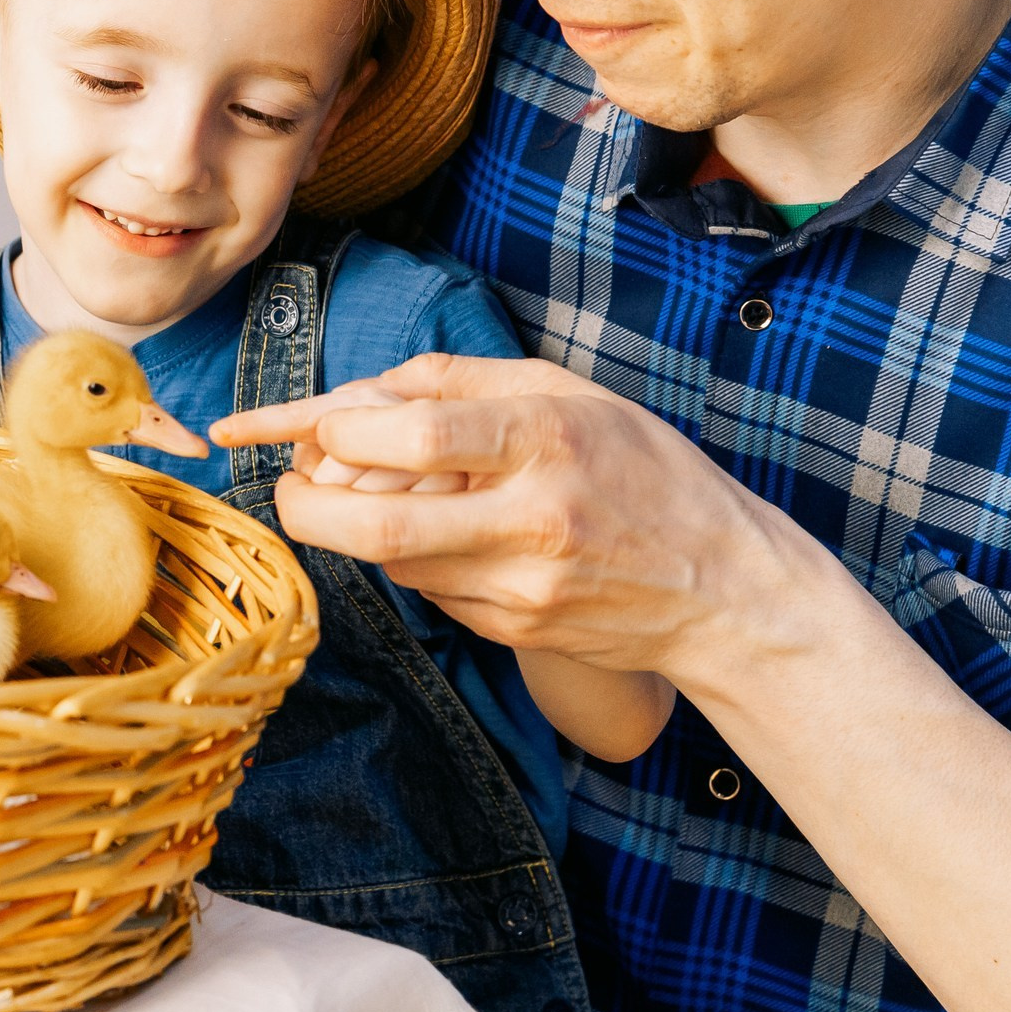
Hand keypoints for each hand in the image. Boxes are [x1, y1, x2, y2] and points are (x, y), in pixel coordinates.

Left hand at [212, 353, 828, 682]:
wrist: (724, 591)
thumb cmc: (645, 472)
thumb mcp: (571, 394)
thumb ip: (460, 381)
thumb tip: (360, 391)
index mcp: (549, 439)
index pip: (417, 437)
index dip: (343, 430)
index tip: (319, 425)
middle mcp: (534, 518)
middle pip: (380, 522)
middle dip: (306, 507)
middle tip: (285, 487)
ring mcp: (523, 586)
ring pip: (392, 560)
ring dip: (356, 530)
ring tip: (373, 496)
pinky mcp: (514, 630)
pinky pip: (427, 590)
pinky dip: (411, 560)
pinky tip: (444, 538)